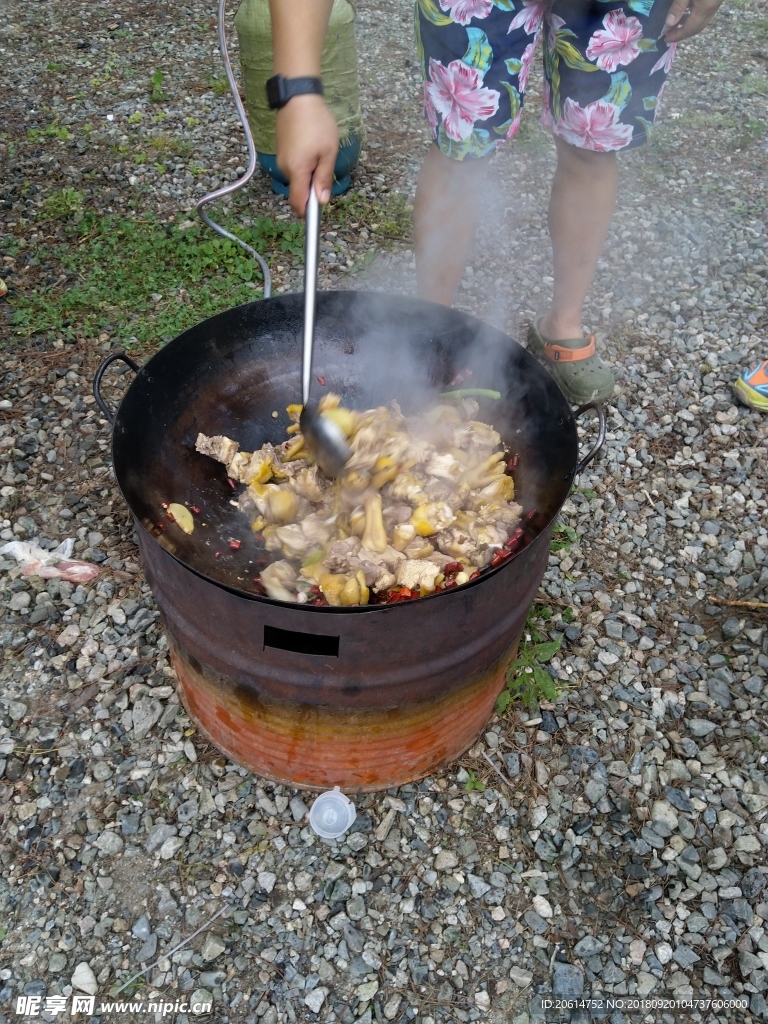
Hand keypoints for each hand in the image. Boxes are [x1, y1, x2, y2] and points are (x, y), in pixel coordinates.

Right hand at [275, 94, 338, 215]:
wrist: (297, 96)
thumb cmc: (316, 122)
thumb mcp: (328, 152)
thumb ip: (324, 178)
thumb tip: (321, 200)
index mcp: (297, 170)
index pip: (299, 203)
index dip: (307, 214)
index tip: (317, 216)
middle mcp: (285, 168)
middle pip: (298, 192)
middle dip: (312, 189)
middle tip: (325, 169)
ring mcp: (281, 159)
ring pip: (297, 178)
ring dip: (308, 174)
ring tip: (319, 151)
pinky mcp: (281, 151)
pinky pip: (293, 166)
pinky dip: (303, 164)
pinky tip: (311, 147)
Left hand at [663, 0, 724, 42]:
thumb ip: (678, 6)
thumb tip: (669, 24)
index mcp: (705, 9)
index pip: (690, 28)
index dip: (677, 36)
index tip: (665, 39)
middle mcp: (711, 9)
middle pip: (697, 28)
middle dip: (682, 34)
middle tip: (668, 35)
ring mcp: (714, 4)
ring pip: (701, 21)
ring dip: (687, 26)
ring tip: (673, 25)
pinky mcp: (714, 0)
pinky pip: (703, 14)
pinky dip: (693, 18)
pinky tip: (684, 14)